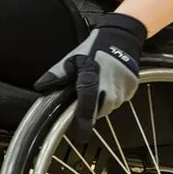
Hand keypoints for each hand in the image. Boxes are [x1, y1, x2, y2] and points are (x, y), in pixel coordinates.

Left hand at [35, 13, 147, 129]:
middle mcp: (109, 85)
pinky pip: (120, 100)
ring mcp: (123, 88)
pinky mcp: (132, 88)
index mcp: (92, 77)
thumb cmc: (95, 48)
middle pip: (99, 110)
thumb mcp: (72, 58)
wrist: (121, 37)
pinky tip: (109, 83)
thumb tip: (40, 86)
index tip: (79, 136)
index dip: (83, 121)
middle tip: (86, 95)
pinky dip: (113, 96)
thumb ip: (57, 74)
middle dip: (91, 108)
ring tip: (99, 84)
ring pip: (110, 106)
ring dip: (102, 101)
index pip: (87, 105)